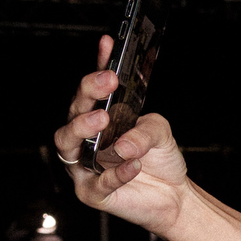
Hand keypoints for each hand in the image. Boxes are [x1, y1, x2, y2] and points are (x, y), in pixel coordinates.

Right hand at [53, 35, 192, 237]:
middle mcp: (85, 141)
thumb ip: (145, 127)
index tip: (107, 45)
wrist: (173, 195)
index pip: (90, 91)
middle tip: (105, 81)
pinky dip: (116, 172)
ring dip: (83, 128)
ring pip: (67, 145)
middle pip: (72, 113)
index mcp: (98, 119)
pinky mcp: (93, 193)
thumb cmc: (159, 160)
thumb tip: (124, 141)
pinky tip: (133, 162)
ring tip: (103, 119)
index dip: (95, 67)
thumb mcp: (159, 131)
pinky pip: (99, 182)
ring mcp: (84, 166)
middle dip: (86, 94)